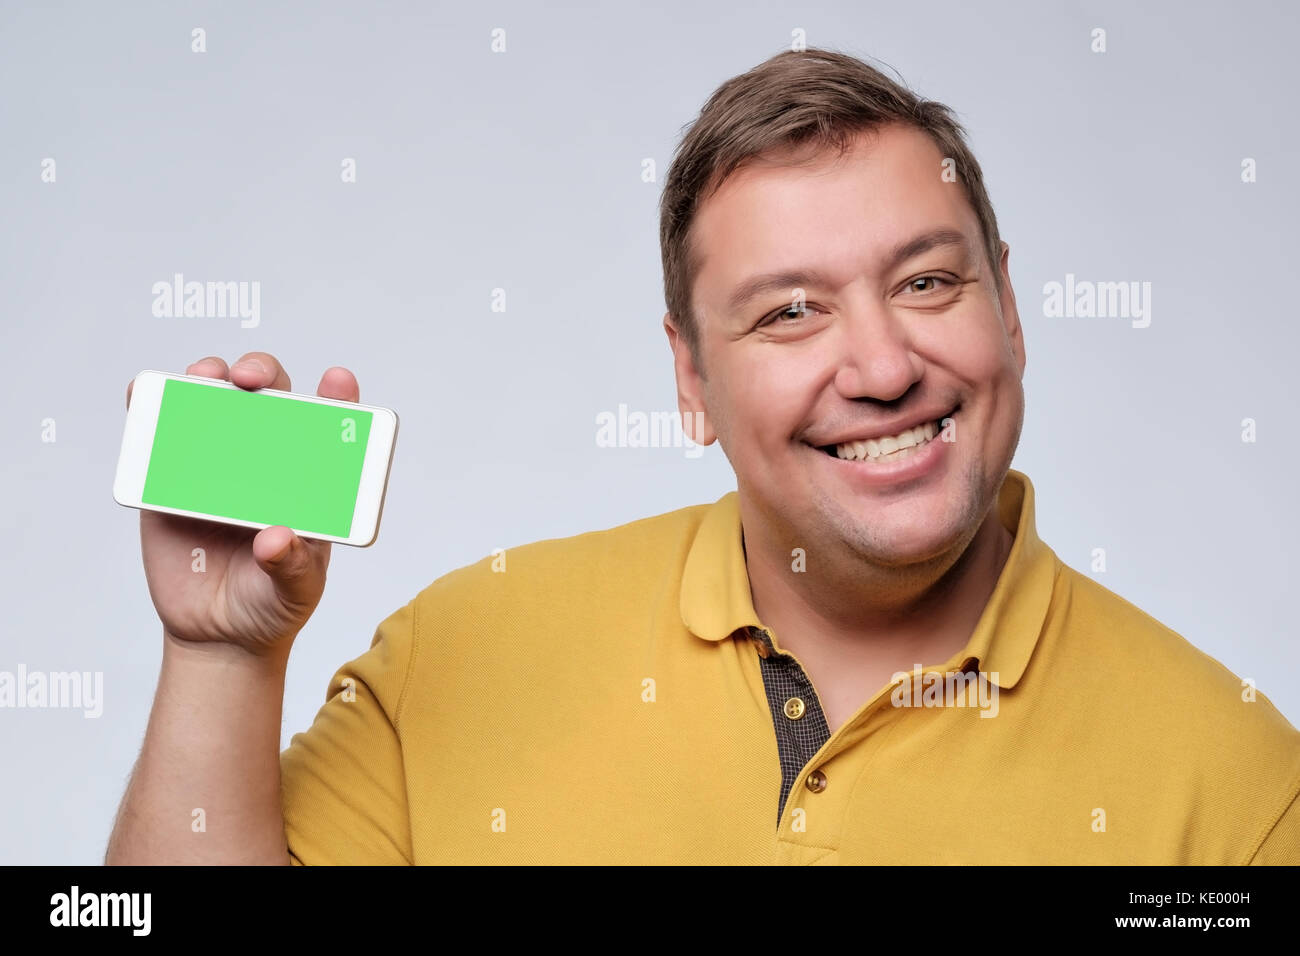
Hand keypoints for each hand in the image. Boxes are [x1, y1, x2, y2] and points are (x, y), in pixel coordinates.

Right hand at [126, 354, 359, 655]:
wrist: (218, 634)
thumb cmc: (273, 602)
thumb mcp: (296, 589)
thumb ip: (294, 565)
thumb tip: (276, 538)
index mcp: (312, 477)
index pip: (331, 424)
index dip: (337, 394)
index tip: (338, 380)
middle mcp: (268, 458)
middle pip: (267, 395)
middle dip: (260, 373)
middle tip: (250, 380)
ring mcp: (219, 464)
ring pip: (214, 402)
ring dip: (207, 378)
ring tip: (204, 379)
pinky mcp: (173, 480)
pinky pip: (161, 435)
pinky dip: (151, 408)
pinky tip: (145, 395)